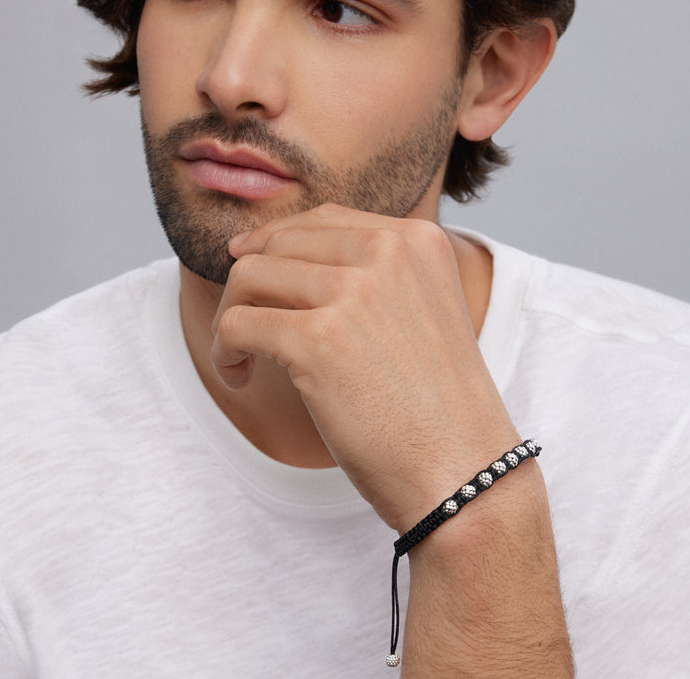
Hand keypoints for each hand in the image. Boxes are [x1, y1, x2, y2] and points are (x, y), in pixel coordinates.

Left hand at [211, 204, 519, 531]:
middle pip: (279, 243)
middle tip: (244, 328)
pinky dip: (223, 349)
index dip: (276, 243)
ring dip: (230, 316)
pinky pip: (236, 323)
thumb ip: (369, 274)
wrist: (466, 471)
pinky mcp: (319, 340)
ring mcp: (355, 292)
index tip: (252, 273)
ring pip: (248, 275)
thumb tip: (274, 251)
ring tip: (240, 356)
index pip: (323, 219)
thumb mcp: (419, 312)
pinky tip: (238, 376)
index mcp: (417, 239)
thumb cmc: (435, 405)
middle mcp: (389, 252)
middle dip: (249, 284)